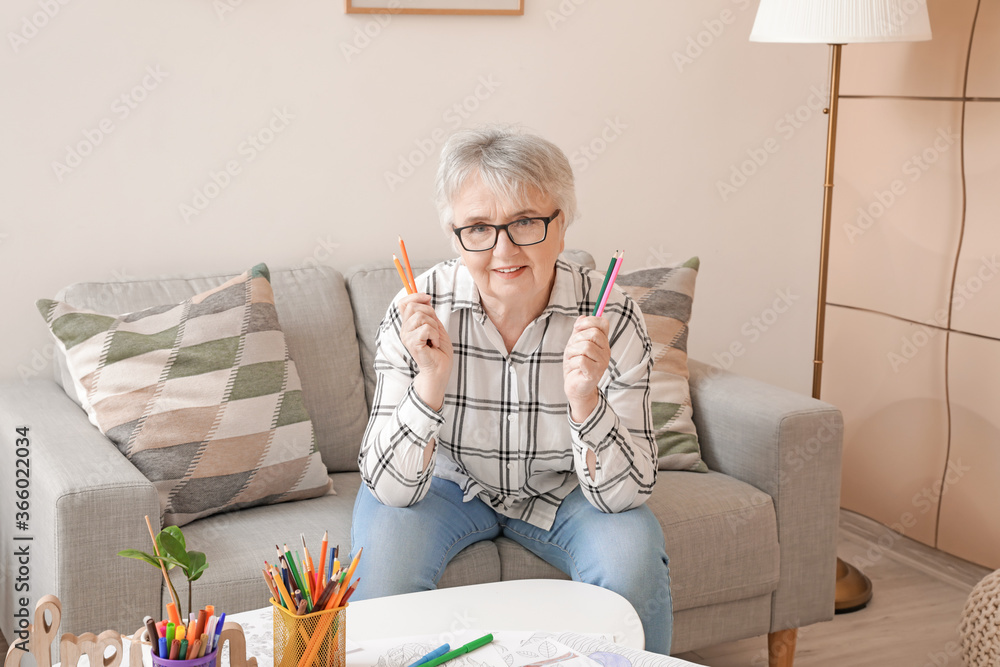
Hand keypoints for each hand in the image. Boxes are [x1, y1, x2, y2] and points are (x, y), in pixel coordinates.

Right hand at [398, 292, 452, 410]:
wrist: (440, 369)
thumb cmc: (439, 350)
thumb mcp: (435, 326)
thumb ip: (429, 313)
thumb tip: (426, 297)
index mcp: (408, 325)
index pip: (403, 302)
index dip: (414, 296)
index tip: (428, 298)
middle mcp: (404, 330)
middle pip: (413, 306)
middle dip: (430, 312)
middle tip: (435, 328)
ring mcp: (407, 337)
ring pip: (421, 316)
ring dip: (434, 326)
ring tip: (434, 338)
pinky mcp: (412, 344)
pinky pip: (426, 328)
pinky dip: (435, 335)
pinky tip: (434, 344)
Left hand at [563, 315, 609, 421]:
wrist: (574, 387)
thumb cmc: (575, 365)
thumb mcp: (575, 344)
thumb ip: (579, 331)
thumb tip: (582, 317)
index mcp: (602, 342)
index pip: (603, 323)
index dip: (589, 322)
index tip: (577, 328)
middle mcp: (606, 351)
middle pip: (593, 334)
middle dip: (576, 339)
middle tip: (571, 349)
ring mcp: (602, 363)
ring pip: (585, 347)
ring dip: (571, 353)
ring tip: (571, 360)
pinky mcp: (595, 373)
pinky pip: (581, 360)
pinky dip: (571, 363)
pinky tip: (573, 368)